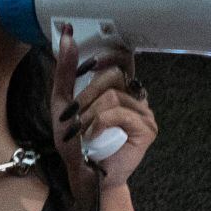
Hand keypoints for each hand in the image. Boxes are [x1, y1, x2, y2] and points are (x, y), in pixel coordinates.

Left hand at [51, 28, 156, 197]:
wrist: (86, 175)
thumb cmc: (77, 142)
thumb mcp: (63, 101)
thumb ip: (66, 70)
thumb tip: (68, 35)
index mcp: (119, 88)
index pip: (122, 58)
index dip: (109, 54)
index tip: (91, 63)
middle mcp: (135, 97)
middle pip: (112, 75)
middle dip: (86, 95)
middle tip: (74, 115)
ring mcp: (144, 112)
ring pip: (112, 95)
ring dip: (89, 114)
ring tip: (83, 132)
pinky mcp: (147, 128)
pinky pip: (119, 112)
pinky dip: (99, 124)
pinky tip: (94, 137)